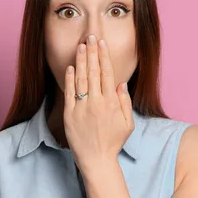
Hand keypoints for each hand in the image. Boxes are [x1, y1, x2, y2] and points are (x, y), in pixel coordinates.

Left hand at [63, 34, 134, 174]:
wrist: (96, 160)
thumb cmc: (113, 143)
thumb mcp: (127, 124)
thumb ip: (124, 102)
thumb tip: (120, 84)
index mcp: (111, 103)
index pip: (107, 73)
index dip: (104, 57)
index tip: (102, 44)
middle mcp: (97, 102)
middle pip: (93, 72)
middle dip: (92, 52)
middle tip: (91, 37)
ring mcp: (82, 108)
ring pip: (81, 79)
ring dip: (80, 61)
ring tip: (81, 46)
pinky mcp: (70, 114)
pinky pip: (69, 93)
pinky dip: (70, 79)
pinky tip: (70, 67)